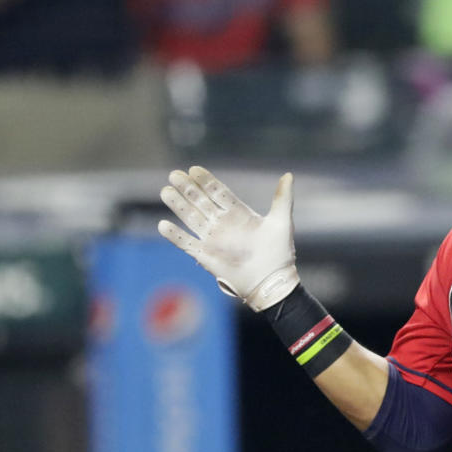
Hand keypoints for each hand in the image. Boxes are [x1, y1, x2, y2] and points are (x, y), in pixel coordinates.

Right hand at [158, 167, 299, 310]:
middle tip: (174, 174)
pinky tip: (162, 225)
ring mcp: (213, 239)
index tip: (193, 169)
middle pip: (200, 201)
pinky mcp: (206, 256)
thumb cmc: (279, 253)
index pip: (218, 192)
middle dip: (188, 188)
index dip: (206, 181)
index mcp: (239, 213)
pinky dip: (175, 236)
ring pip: (191, 218)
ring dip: (178, 205)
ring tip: (165, 191)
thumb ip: (282, 197)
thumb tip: (288, 174)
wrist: (271, 282)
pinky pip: (187, 244)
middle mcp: (223, 224)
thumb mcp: (282, 222)